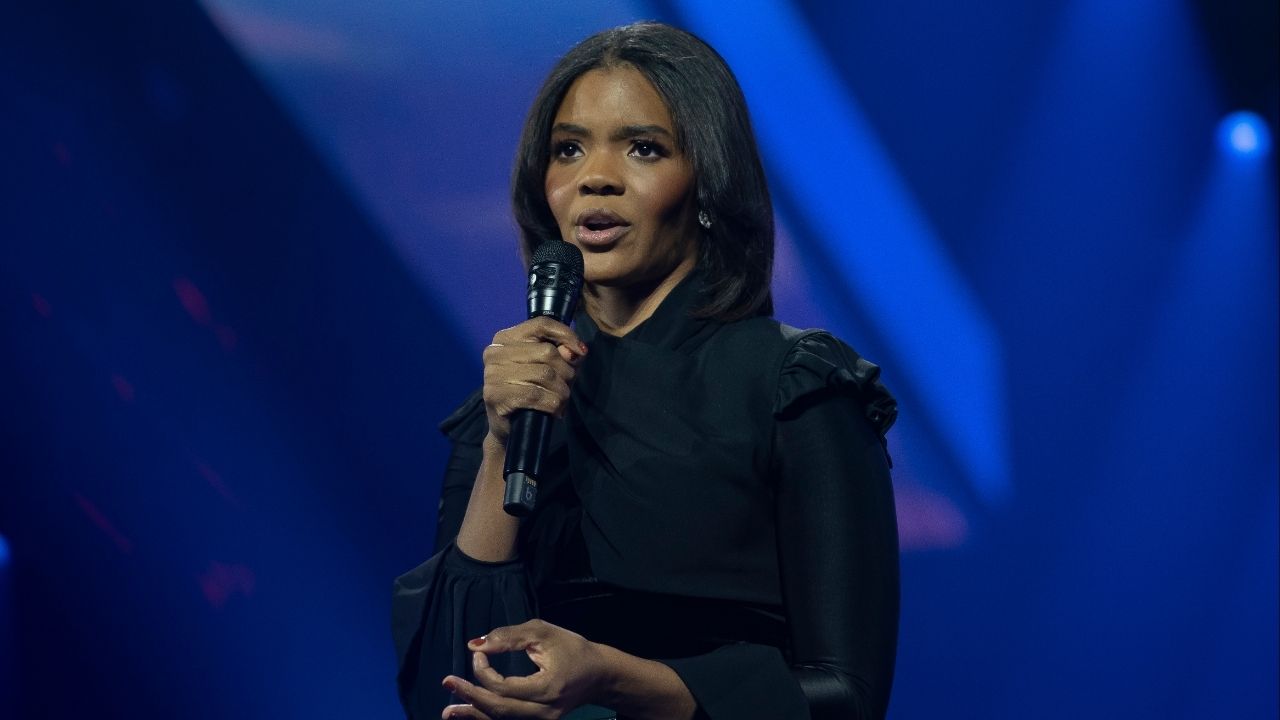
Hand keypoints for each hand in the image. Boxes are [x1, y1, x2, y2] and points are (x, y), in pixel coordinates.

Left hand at [441, 619, 609, 718]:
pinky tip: (469, 713)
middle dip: (470, 696)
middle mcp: (544, 712)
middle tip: (447, 682)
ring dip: (473, 714)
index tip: (478, 652)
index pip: (504, 687)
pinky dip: (487, 717)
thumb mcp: (543, 633)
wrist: (598, 675)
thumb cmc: (572, 649)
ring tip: (448, 711)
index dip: (484, 671)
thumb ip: (509, 636)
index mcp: (547, 688)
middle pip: (499, 710)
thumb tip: (474, 644)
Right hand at [482, 318, 586, 444]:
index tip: (581, 352)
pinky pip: (536, 395)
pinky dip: (552, 404)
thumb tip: (575, 351)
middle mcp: (495, 352)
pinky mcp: (495, 395)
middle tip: (566, 388)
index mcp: (506, 338)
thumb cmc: (531, 391)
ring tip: (561, 401)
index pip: (541, 324)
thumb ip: (563, 354)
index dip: (566, 335)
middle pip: (547, 352)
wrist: (509, 428)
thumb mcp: (550, 368)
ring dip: (562, 391)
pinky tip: (554, 410)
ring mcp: (492, 374)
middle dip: (566, 372)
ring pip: (545, 374)